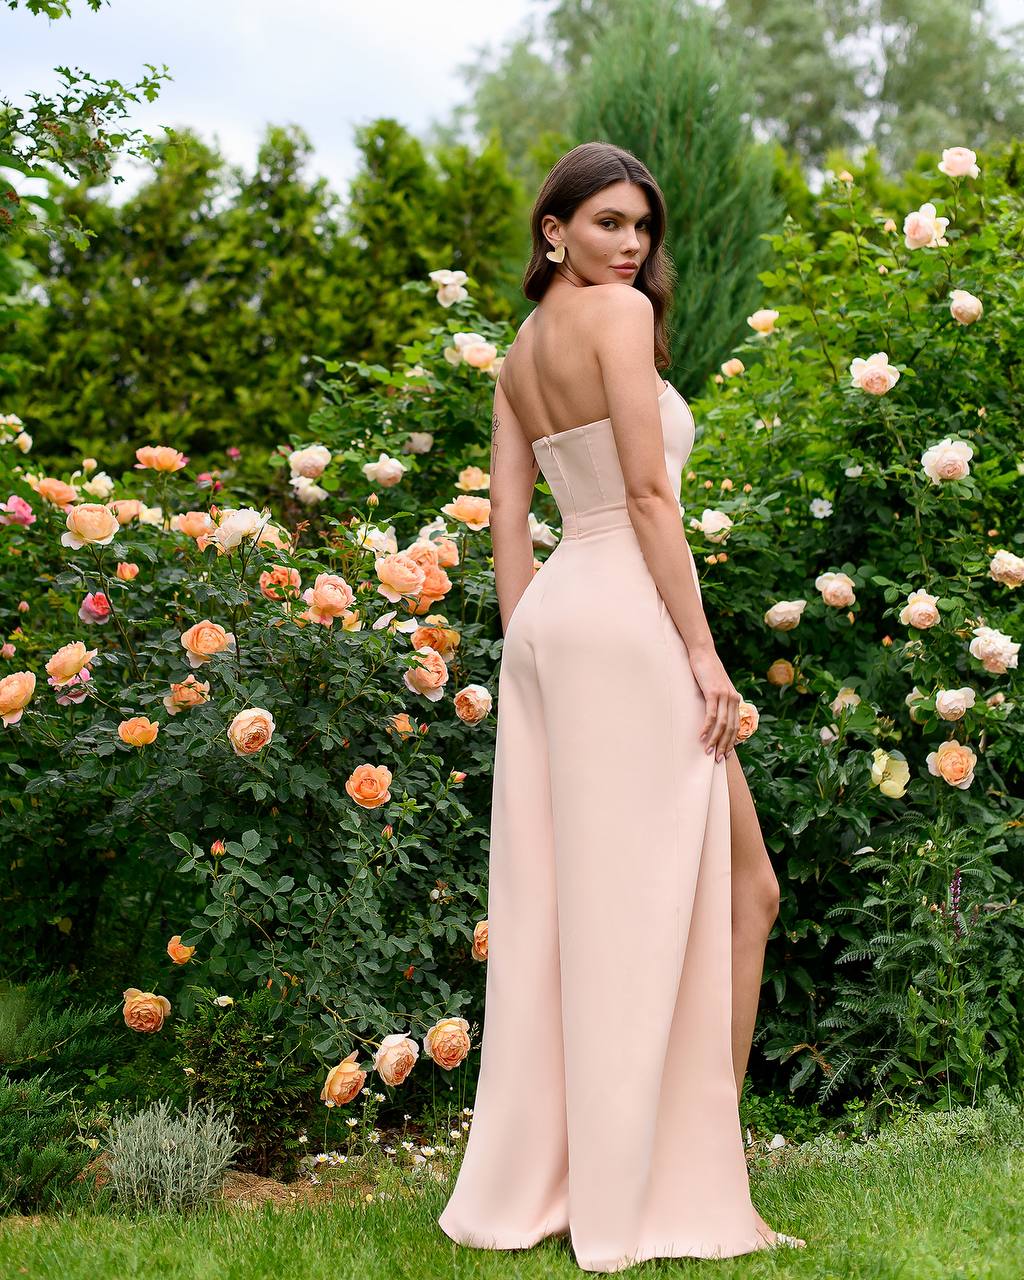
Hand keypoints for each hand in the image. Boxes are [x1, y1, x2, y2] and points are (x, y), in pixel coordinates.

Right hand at [688, 644, 740, 761]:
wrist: (703, 653)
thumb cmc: (706, 670)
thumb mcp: (716, 687)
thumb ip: (718, 700)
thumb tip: (714, 714)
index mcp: (735, 699)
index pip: (736, 726)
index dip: (732, 742)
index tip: (726, 754)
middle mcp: (733, 698)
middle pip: (731, 728)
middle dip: (724, 746)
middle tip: (718, 759)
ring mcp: (724, 696)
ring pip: (722, 724)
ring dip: (715, 740)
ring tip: (709, 752)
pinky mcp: (713, 693)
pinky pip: (712, 715)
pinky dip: (707, 728)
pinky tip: (702, 737)